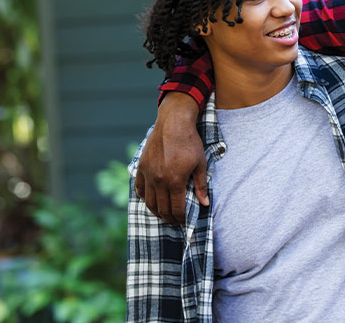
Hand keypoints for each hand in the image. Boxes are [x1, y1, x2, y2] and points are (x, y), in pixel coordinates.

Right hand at [134, 92, 206, 224]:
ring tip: (163, 214)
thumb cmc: (190, 143)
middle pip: (162, 208)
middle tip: (174, 221)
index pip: (176, 208)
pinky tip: (150, 200)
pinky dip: (144, 197)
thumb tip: (205, 203)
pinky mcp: (141, 167)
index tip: (183, 222)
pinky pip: (139, 188)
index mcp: (175, 181)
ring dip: (156, 211)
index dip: (180, 218)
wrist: (173, 124)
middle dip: (169, 218)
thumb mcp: (201, 164)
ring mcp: (148, 174)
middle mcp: (159, 180)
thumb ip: (201, 185)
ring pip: (149, 201)